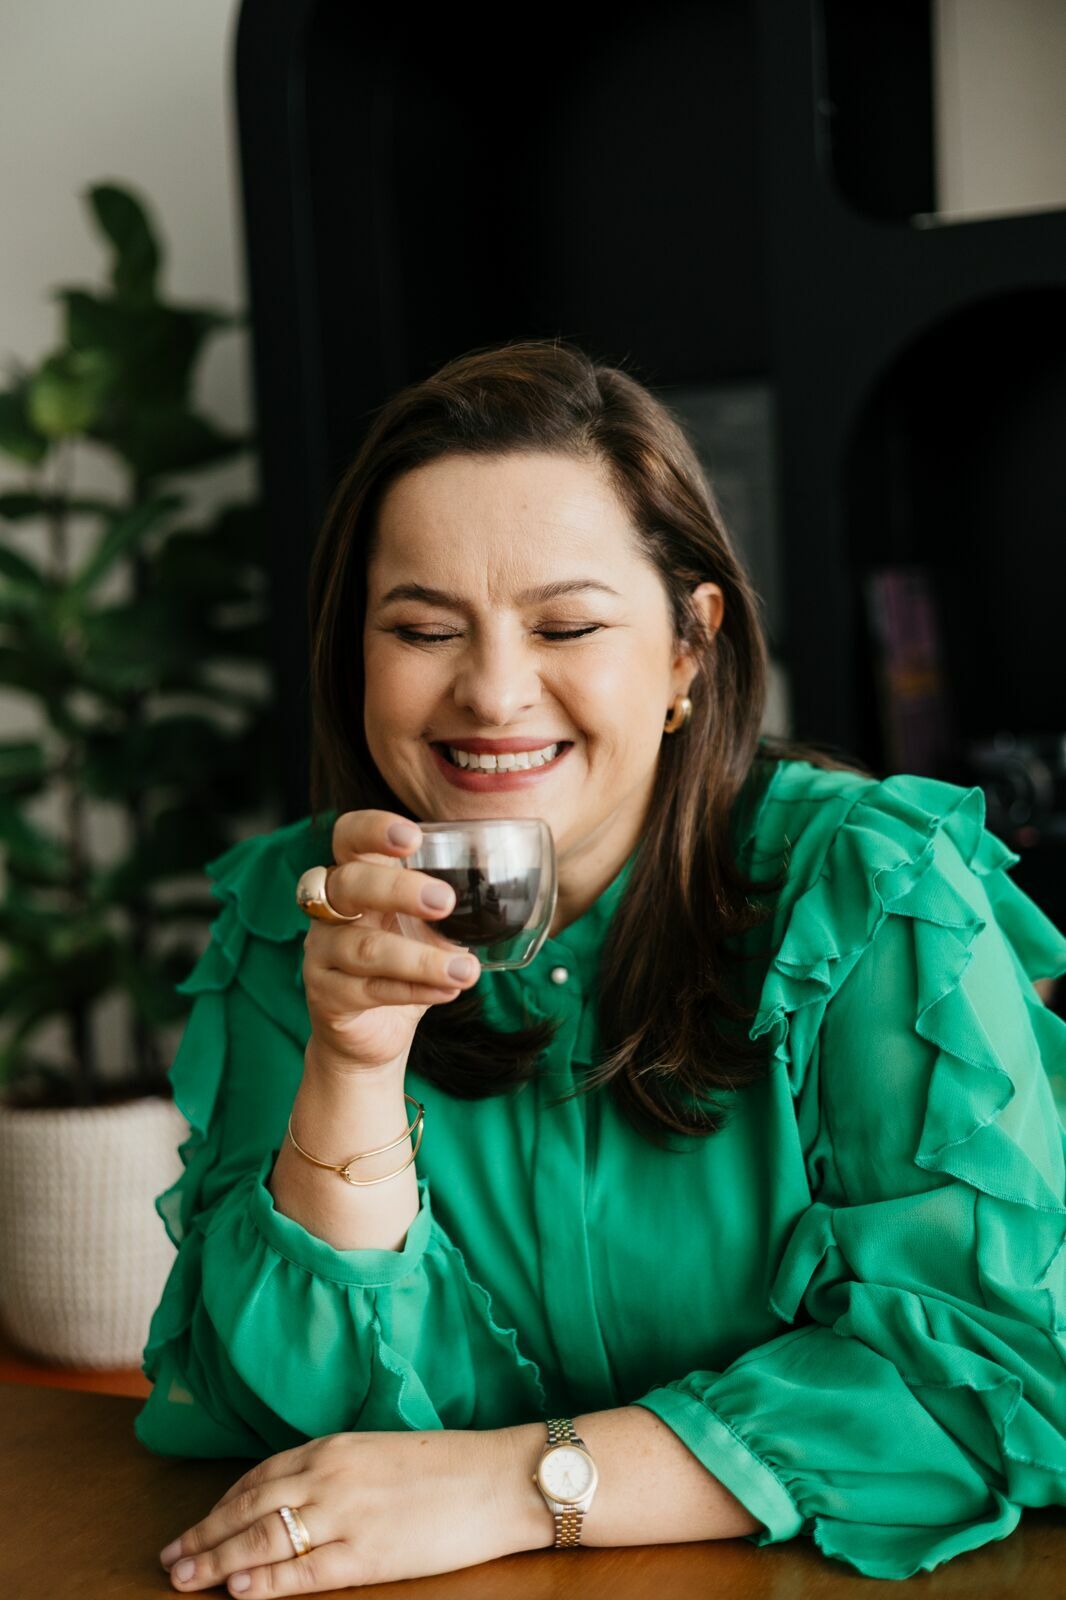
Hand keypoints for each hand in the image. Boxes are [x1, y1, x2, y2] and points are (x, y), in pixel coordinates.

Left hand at [159, 1427, 544, 1594]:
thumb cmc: (448, 1465)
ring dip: (218, 1559)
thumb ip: (337, 1469)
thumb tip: (296, 1493)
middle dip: (205, 1534)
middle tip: (169, 1558)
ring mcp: (346, 1515)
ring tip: (185, 1577)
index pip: (260, 1475)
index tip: (197, 1523)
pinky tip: (237, 1591)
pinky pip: (302, 1570)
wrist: (499, 1478)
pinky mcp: (366, 1554)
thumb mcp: (380, 1452)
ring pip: (263, 1538)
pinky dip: (264, 1581)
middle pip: (249, 1506)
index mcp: (334, 1446)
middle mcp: (330, 1475)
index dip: (222, 1503)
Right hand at [302, 809, 480, 1071]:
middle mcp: (329, 911)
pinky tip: (448, 991)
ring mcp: (322, 953)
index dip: (372, 830)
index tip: (413, 837)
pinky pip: (370, 990)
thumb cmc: (402, 965)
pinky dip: (415, 990)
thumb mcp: (427, 928)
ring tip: (467, 971)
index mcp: (355, 878)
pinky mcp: (327, 996)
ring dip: (421, 959)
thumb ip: (448, 907)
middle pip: (349, 883)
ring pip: (365, 948)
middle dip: (397, 888)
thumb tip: (504, 894)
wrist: (370, 1034)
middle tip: (444, 901)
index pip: (348, 837)